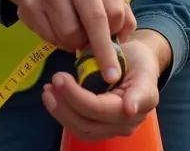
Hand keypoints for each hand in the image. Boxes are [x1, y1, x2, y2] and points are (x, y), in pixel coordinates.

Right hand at [4, 0, 135, 81]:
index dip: (115, 38)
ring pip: (70, 33)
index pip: (114, 12)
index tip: (118, 60)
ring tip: (75, 34)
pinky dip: (58, 42)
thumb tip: (122, 39)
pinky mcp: (29, 4)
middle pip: (94, 21)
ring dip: (75, 44)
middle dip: (102, 52)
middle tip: (109, 74)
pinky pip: (49, 37)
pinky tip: (58, 30)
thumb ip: (123, 13)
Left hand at [42, 31, 167, 141]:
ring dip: (60, 110)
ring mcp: (114, 129)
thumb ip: (137, 82)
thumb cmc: (137, 58)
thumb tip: (129, 109)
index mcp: (141, 103)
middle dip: (67, 99)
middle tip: (56, 77)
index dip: (81, 99)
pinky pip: (79, 128)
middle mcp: (128, 123)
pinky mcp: (102, 130)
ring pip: (82, 129)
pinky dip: (62, 114)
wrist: (137, 66)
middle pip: (89, 120)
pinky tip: (52, 98)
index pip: (103, 107)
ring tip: (48, 89)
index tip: (61, 82)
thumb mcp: (140, 59)